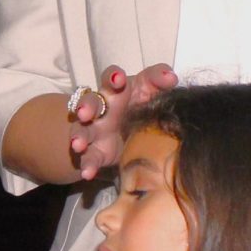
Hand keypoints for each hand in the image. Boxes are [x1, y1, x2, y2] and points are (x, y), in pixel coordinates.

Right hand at [65, 63, 178, 179]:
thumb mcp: (150, 89)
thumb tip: (172, 77)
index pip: (109, 78)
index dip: (112, 77)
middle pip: (89, 103)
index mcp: (115, 90)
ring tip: (78, 145)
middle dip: (86, 107)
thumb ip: (159, 79)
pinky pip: (89, 158)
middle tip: (86, 113)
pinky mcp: (97, 152)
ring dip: (79, 137)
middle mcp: (101, 108)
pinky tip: (88, 173)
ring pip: (82, 131)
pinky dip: (88, 165)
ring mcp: (96, 131)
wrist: (132, 132)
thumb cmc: (140, 103)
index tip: (119, 80)